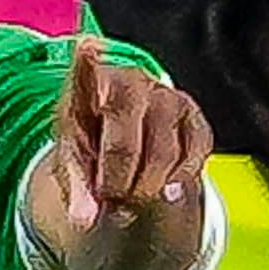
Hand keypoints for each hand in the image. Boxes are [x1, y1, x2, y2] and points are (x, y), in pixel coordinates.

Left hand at [50, 32, 213, 235]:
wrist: (121, 142)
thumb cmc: (90, 145)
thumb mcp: (73, 165)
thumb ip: (76, 192)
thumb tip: (84, 221)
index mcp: (89, 85)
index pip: (87, 67)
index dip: (88, 60)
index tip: (87, 48)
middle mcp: (130, 81)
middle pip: (126, 134)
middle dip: (118, 179)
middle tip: (111, 204)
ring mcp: (165, 96)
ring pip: (164, 151)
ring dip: (148, 188)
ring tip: (130, 203)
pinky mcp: (193, 116)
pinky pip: (195, 154)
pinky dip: (179, 182)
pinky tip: (163, 191)